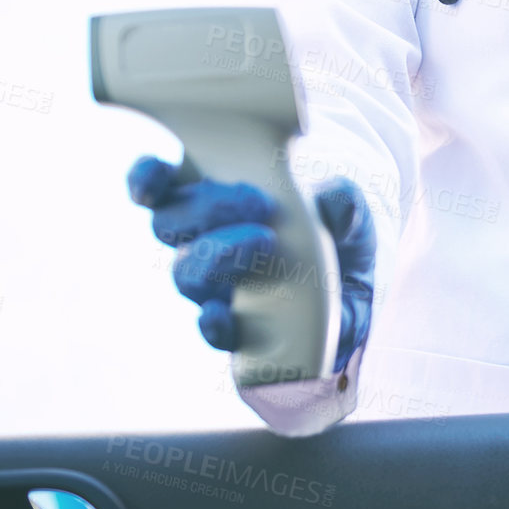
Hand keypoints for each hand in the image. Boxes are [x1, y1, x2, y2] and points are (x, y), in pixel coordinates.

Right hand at [127, 157, 375, 370]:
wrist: (359, 297)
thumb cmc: (339, 240)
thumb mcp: (351, 212)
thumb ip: (343, 200)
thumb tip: (332, 198)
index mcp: (221, 202)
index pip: (164, 187)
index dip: (148, 179)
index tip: (156, 176)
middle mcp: (208, 243)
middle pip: (169, 225)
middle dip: (205, 208)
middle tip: (258, 203)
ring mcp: (219, 288)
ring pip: (186, 275)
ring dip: (214, 255)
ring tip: (263, 242)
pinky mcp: (240, 331)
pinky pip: (213, 332)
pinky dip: (213, 324)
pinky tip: (224, 313)